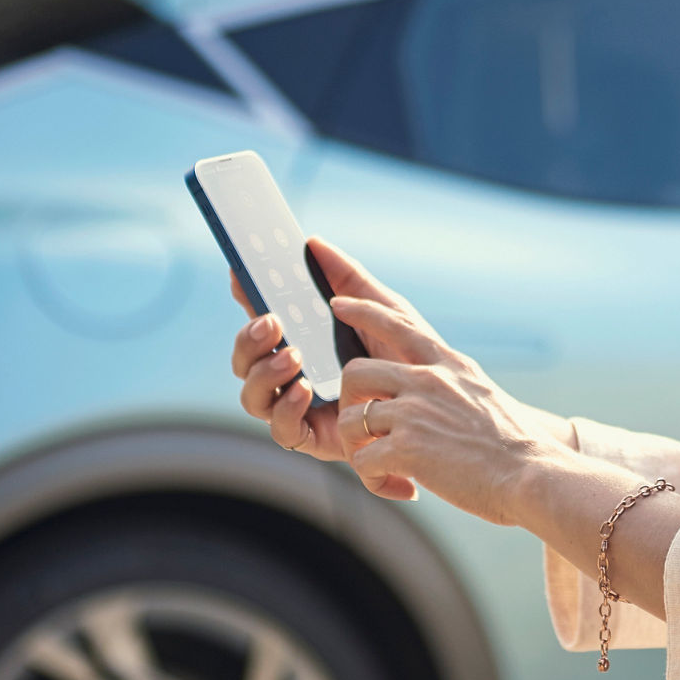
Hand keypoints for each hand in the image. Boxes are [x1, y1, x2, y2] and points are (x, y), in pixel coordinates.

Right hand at [226, 268, 418, 497]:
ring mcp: (298, 407)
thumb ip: (348, 277)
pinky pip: (281, 428)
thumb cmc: (408, 355)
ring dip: (263, 372)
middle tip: (271, 322)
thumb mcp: (384, 309)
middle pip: (245, 359)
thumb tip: (313, 243)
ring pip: (252, 394)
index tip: (241, 274)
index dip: (247, 297)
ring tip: (292, 355)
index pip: (263, 320)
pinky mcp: (313, 437)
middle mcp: (293, 374)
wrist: (439, 409)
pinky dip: (286, 407)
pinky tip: (304, 389)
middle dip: (248, 338)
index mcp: (304, 341)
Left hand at [310, 237, 572, 523]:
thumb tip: (429, 402)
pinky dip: (374, 480)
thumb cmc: (515, 448)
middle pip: (356, 372)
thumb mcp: (484, 398)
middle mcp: (429, 380)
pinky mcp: (407, 447)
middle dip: (349, 402)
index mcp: (450, 366)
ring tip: (381, 466)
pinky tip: (401, 487)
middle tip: (364, 428)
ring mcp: (416, 412)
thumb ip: (453, 390)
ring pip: (351, 420)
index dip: (363, 311)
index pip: (398, 323)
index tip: (338, 303)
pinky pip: (363, 462)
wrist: (533, 476)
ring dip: (358, 448)